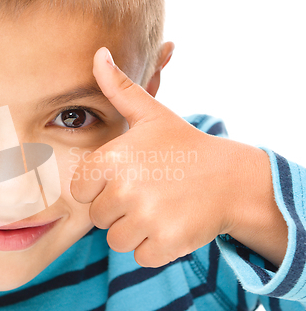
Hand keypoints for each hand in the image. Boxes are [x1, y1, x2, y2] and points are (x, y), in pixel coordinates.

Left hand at [70, 47, 263, 267]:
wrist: (230, 177)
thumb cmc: (182, 145)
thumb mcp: (151, 114)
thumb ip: (118, 89)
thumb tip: (98, 54)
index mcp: (111, 159)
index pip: (80, 191)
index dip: (100, 188)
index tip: (124, 179)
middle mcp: (124, 189)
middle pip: (98, 218)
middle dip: (118, 210)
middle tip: (147, 193)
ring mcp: (146, 218)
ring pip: (116, 240)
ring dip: (134, 231)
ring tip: (158, 209)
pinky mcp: (166, 243)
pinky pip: (140, 257)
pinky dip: (154, 247)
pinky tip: (171, 224)